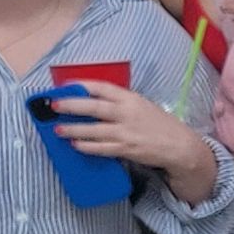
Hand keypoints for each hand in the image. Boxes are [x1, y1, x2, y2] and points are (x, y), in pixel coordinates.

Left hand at [46, 83, 208, 180]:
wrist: (179, 145)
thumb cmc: (159, 124)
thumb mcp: (142, 105)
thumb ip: (120, 103)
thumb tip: (92, 101)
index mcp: (131, 98)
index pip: (102, 87)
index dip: (82, 85)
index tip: (66, 85)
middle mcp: (127, 113)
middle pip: (93, 107)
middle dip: (71, 105)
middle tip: (54, 105)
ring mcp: (126, 132)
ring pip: (93, 130)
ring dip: (73, 130)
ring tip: (58, 130)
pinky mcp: (126, 149)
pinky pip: (101, 148)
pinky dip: (86, 146)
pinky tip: (75, 145)